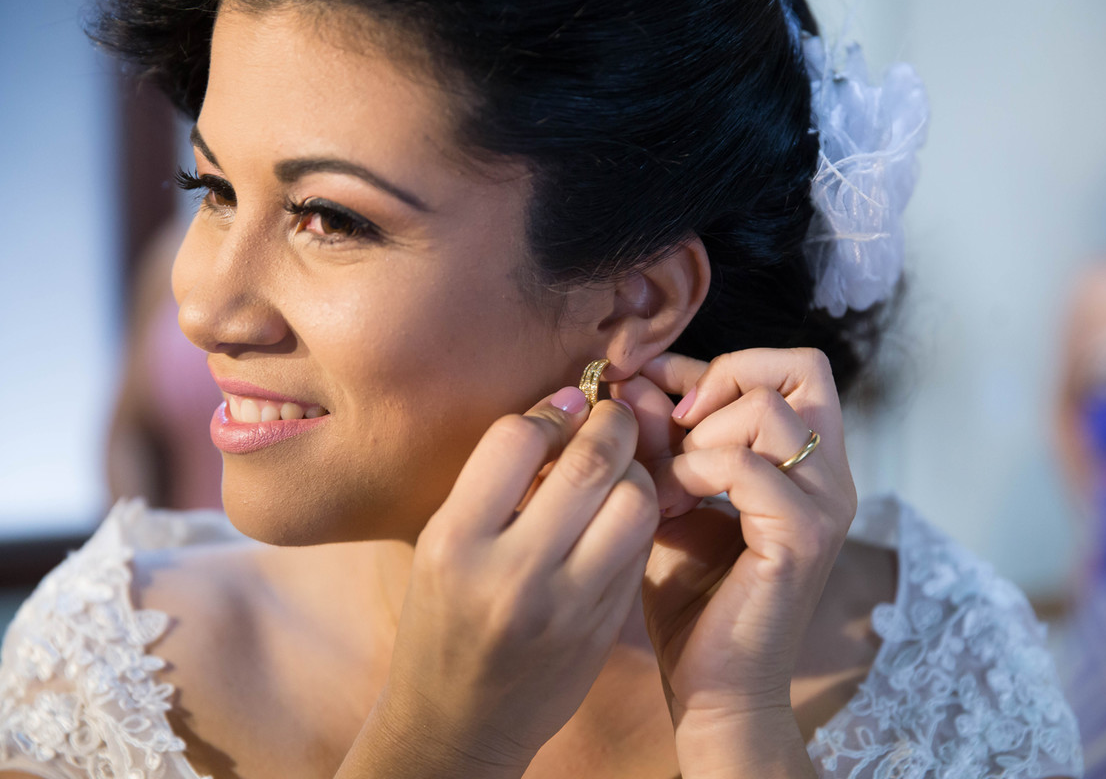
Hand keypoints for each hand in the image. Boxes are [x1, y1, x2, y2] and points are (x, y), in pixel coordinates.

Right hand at [379, 388, 659, 774]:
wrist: (458, 723)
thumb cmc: (443, 621)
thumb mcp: (443, 546)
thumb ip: (496, 484)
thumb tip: (563, 408)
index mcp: (455, 543)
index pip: (516, 439)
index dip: (549, 409)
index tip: (563, 405)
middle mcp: (512, 574)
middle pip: (590, 464)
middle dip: (610, 422)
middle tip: (610, 414)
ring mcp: (566, 605)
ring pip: (634, 503)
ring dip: (635, 470)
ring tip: (619, 466)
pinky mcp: (603, 627)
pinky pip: (640, 546)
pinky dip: (638, 514)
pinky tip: (621, 510)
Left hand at [611, 348, 856, 728]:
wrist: (712, 688)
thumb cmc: (692, 599)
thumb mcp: (671, 497)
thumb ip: (662, 440)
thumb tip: (634, 383)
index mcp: (809, 462)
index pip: (789, 368)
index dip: (715, 365)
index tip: (654, 386)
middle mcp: (831, 475)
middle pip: (801, 367)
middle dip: (720, 380)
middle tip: (672, 429)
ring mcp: (825, 504)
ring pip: (767, 409)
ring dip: (697, 435)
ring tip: (663, 484)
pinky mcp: (804, 537)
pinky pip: (744, 466)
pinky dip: (691, 474)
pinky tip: (666, 510)